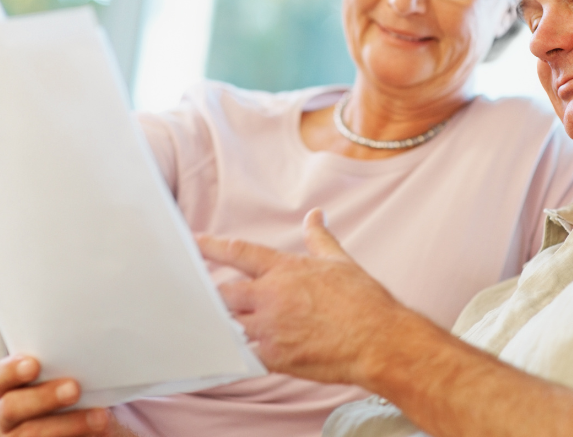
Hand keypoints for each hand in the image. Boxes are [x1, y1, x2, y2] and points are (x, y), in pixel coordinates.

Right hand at [0, 355, 129, 436]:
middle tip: (74, 389)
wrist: (103, 423)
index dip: (12, 370)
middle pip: (12, 407)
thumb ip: (72, 366)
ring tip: (101, 416)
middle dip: (44, 397)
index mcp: (11, 387)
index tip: (34, 365)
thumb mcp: (77, 375)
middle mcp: (8, 415)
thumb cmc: (87, 392)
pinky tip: (99, 431)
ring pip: (32, 434)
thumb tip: (92, 350)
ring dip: (70, 424)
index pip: (0, 377)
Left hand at [198, 208, 425, 385]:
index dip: (210, 246)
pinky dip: (238, 355)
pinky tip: (232, 356)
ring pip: (229, 326)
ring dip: (225, 326)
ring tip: (214, 327)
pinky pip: (244, 356)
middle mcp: (272, 296)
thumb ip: (319, 237)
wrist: (380, 340)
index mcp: (285, 269)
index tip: (192, 243)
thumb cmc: (364, 301)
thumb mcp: (340, 261)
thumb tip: (315, 215)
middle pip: (223, 294)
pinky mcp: (275, 358)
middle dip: (213, 296)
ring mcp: (271, 328)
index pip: (238, 252)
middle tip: (204, 298)